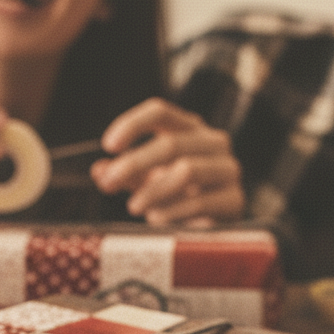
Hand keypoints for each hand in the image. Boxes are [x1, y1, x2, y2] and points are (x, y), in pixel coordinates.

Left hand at [90, 98, 243, 226]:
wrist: (214, 222)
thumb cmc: (178, 194)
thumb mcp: (147, 179)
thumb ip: (124, 174)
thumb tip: (99, 171)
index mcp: (188, 129)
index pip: (160, 111)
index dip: (132, 124)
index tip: (108, 145)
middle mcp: (212, 142)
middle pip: (172, 143)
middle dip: (134, 163)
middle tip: (109, 182)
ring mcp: (227, 169)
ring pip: (187, 170)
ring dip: (153, 191)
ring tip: (135, 206)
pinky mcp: (233, 199)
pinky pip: (199, 202)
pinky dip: (172, 212)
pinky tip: (157, 219)